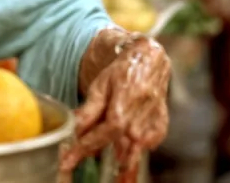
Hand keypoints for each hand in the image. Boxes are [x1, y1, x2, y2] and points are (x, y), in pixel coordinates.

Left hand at [62, 35, 170, 182]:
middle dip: (103, 161)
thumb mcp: (100, 85)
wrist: (149, 60)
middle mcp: (140, 116)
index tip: (68, 161)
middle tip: (80, 170)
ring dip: (125, 168)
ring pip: (136, 149)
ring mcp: (153, 122)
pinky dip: (140, 151)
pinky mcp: (161, 125)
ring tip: (118, 181)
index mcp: (123, 105)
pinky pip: (150, 143)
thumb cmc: (122, 72)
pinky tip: (129, 160)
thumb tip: (75, 127)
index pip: (103, 133)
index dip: (85, 148)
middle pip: (119, 145)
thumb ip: (89, 109)